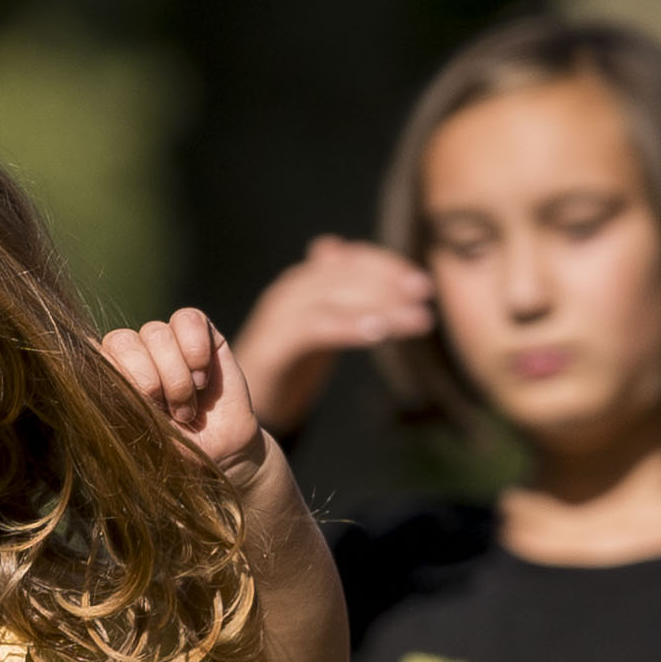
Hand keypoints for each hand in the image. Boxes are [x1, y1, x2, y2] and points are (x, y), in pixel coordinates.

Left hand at [93, 306, 277, 483]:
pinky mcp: (202, 334)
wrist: (219, 460)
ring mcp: (167, 343)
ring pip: (156, 332)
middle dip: (147, 381)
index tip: (139, 411)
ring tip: (188, 409)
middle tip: (169, 413)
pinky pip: (189, 319)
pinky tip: (203, 378)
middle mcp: (136, 356)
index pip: (94, 356)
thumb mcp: (132, 437)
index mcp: (111, 379)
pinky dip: (196, 349)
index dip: (120, 381)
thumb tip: (80, 349)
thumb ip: (106, 402)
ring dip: (176, 377)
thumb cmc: (171, 455)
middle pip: (123, 341)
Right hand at [230, 235, 434, 428]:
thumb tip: (341, 250)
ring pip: (334, 297)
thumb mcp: (320, 328)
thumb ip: (339, 296)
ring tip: (417, 320)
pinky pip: (314, 327)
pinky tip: (378, 334)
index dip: (385, 265)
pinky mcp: (271, 346)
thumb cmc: (285, 369)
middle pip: (344, 274)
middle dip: (389, 282)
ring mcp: (276, 317)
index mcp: (302, 283)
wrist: (234, 410)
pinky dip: (348, 326)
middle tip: (427, 296)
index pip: (349, 259)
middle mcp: (288, 291)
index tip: (422, 283)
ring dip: (380, 305)